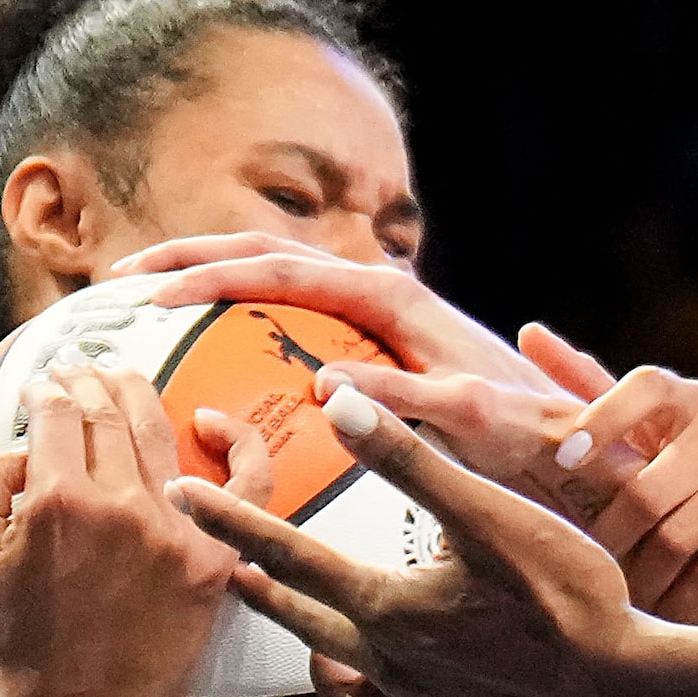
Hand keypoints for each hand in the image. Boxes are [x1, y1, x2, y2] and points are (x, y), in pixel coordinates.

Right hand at [0, 364, 257, 696]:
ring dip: (137, 395)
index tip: (45, 386)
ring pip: (159, 435)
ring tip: (122, 376)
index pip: (60, 414)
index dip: (50, 391)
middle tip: (80, 366)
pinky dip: (238, 444)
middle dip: (89, 381)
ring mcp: (174, 530)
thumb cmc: (22, 635)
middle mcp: (120, 505)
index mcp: (56, 500)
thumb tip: (15, 439)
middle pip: (108, 415)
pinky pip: (245, 486)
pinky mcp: (215, 560)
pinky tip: (211, 420)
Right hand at [113, 233, 555, 392]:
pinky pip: (299, 321)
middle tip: (120, 283)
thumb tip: (327, 388)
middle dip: (192, 261)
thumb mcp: (468, 420)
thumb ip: (403, 403)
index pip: (282, 270)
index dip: (209, 277)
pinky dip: (248, 322)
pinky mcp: (382, 346)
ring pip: (280, 283)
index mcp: (392, 300)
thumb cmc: (529, 434)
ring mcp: (380, 317)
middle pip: (268, 257)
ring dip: (213, 284)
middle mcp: (383, 294)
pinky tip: (214, 357)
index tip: (147, 296)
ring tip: (147, 307)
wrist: (578, 439)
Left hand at [166, 384, 641, 696]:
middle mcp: (388, 668)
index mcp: (385, 606)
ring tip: (315, 648)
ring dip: (319, 671)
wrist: (625, 688)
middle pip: (301, 625)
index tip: (183, 494)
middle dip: (254, 589)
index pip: (285, 555)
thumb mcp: (485, 509)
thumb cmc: (564, 594)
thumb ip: (407, 459)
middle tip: (226, 565)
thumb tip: (335, 403)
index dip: (230, 520)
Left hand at [530, 324, 697, 612]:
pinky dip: (686, 594)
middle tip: (591, 568)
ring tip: (627, 594)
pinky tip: (671, 602)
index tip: (568, 461)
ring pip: (679, 535)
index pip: (645, 387)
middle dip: (613, 538)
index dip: (603, 419)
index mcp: (686, 398)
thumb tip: (528, 334)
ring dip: (646, 576)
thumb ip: (589, 387)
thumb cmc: (694, 468)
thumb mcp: (646, 428)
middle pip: (648, 491)